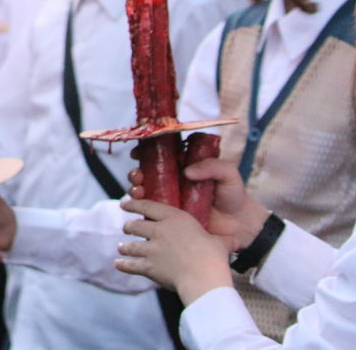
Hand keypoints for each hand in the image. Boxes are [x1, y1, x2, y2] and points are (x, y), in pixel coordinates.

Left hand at [117, 198, 233, 304]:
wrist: (204, 279)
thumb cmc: (213, 258)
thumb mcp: (219, 243)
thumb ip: (222, 240)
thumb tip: (236, 241)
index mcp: (174, 219)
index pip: (147, 206)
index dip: (134, 203)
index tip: (125, 203)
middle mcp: (159, 231)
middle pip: (135, 225)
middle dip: (129, 226)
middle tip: (127, 227)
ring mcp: (152, 249)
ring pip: (131, 245)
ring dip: (125, 246)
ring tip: (121, 247)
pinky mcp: (149, 266)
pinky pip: (131, 264)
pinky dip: (123, 265)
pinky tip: (118, 264)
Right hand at [126, 158, 264, 249]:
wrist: (241, 225)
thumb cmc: (234, 196)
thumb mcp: (228, 174)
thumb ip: (212, 166)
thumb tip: (187, 171)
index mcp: (185, 166)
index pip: (160, 155)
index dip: (146, 151)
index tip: (139, 151)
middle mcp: (174, 181)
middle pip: (147, 172)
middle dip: (136, 171)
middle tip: (138, 174)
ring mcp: (171, 199)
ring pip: (145, 190)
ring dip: (135, 186)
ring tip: (138, 188)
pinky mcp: (170, 216)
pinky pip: (150, 210)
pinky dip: (140, 205)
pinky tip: (140, 202)